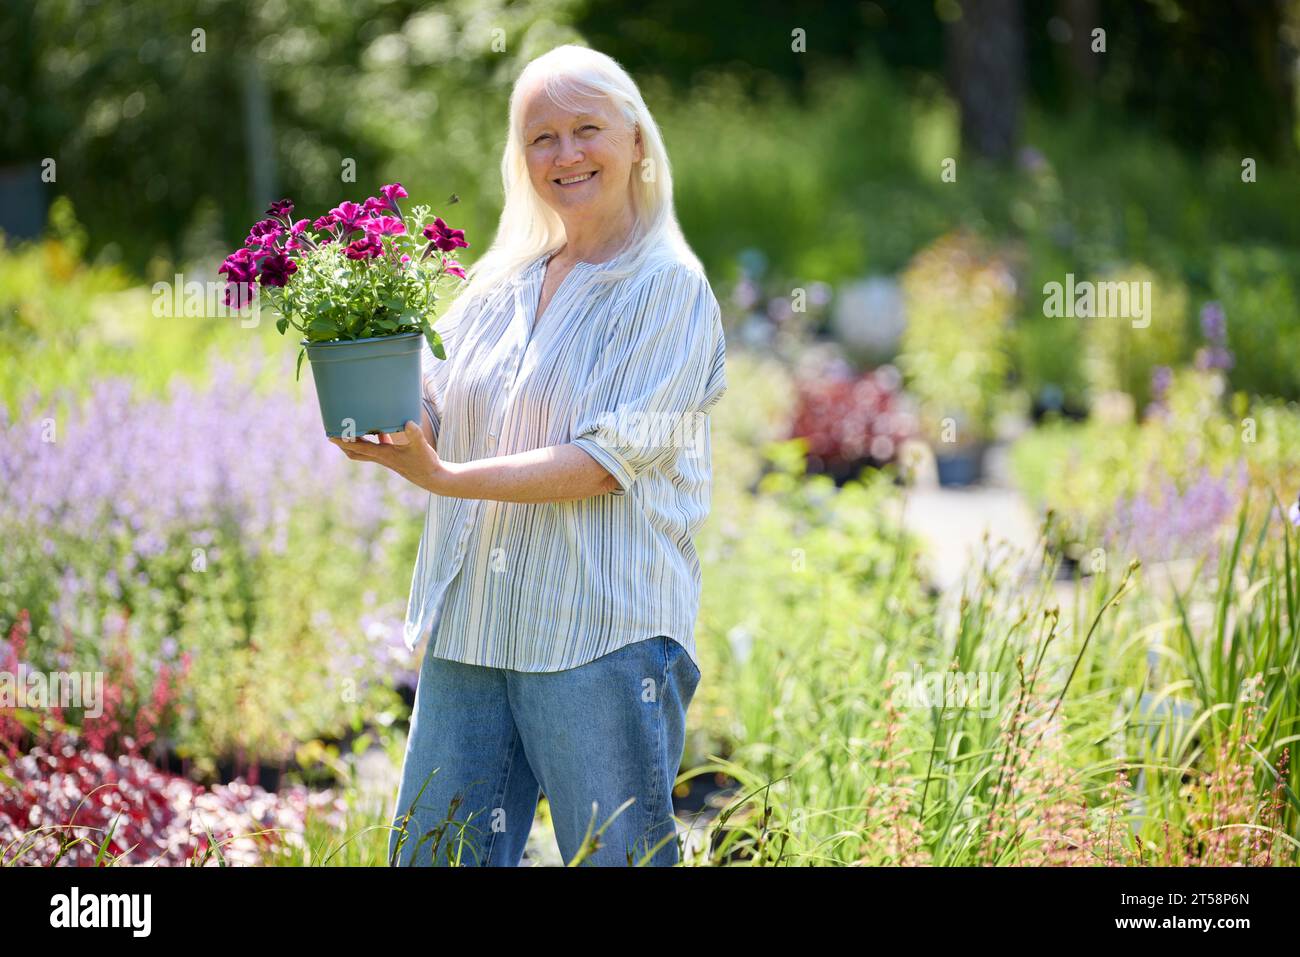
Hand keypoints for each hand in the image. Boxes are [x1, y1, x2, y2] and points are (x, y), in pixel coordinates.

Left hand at [329, 420, 444, 493]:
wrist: (432, 478)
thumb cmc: (425, 463)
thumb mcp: (420, 447)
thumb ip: (414, 434)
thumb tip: (408, 422)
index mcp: (383, 455)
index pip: (358, 447)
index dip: (344, 441)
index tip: (330, 435)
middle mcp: (381, 457)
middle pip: (355, 453)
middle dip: (343, 444)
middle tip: (334, 432)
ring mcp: (387, 458)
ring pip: (364, 451)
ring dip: (356, 441)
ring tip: (351, 428)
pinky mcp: (394, 456)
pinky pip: (378, 447)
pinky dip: (374, 438)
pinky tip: (381, 428)